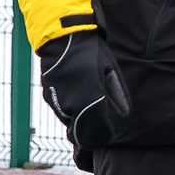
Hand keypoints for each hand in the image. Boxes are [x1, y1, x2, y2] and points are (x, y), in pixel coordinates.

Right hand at [38, 31, 130, 150]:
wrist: (62, 37)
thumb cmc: (91, 52)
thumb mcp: (110, 70)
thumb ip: (118, 95)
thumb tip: (125, 113)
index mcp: (91, 100)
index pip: (98, 133)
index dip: (104, 137)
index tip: (108, 135)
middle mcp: (72, 105)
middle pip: (81, 133)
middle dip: (90, 134)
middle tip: (99, 131)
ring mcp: (58, 102)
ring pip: (70, 123)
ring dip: (79, 121)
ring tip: (88, 109)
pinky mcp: (48, 97)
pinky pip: (61, 112)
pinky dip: (69, 111)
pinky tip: (76, 98)